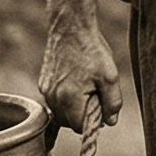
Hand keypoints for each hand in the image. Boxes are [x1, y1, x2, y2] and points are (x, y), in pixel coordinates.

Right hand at [39, 18, 120, 133]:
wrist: (71, 27)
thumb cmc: (92, 50)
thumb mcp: (110, 77)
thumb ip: (112, 103)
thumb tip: (110, 122)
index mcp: (69, 98)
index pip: (80, 127)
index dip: (94, 122)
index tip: (101, 107)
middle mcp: (53, 97)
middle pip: (69, 122)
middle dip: (83, 115)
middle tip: (95, 94)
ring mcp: (45, 90)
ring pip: (61, 112)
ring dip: (74, 107)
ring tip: (86, 86)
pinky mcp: (43, 82)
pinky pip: (56, 100)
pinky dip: (66, 97)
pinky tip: (76, 80)